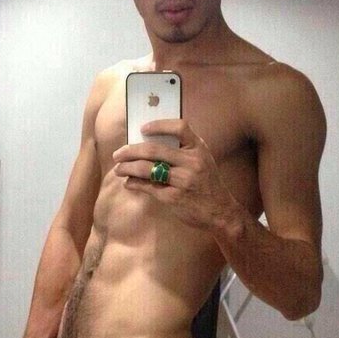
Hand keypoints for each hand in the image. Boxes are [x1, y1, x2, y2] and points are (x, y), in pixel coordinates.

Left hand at [112, 119, 230, 230]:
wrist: (220, 211)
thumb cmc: (206, 183)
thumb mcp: (201, 161)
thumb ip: (182, 151)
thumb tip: (146, 143)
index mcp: (198, 148)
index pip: (180, 127)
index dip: (159, 125)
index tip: (142, 128)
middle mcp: (192, 162)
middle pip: (154, 149)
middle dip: (130, 151)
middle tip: (118, 154)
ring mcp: (183, 180)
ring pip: (147, 169)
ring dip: (127, 167)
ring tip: (118, 168)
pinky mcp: (174, 197)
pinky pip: (148, 187)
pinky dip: (134, 183)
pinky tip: (128, 182)